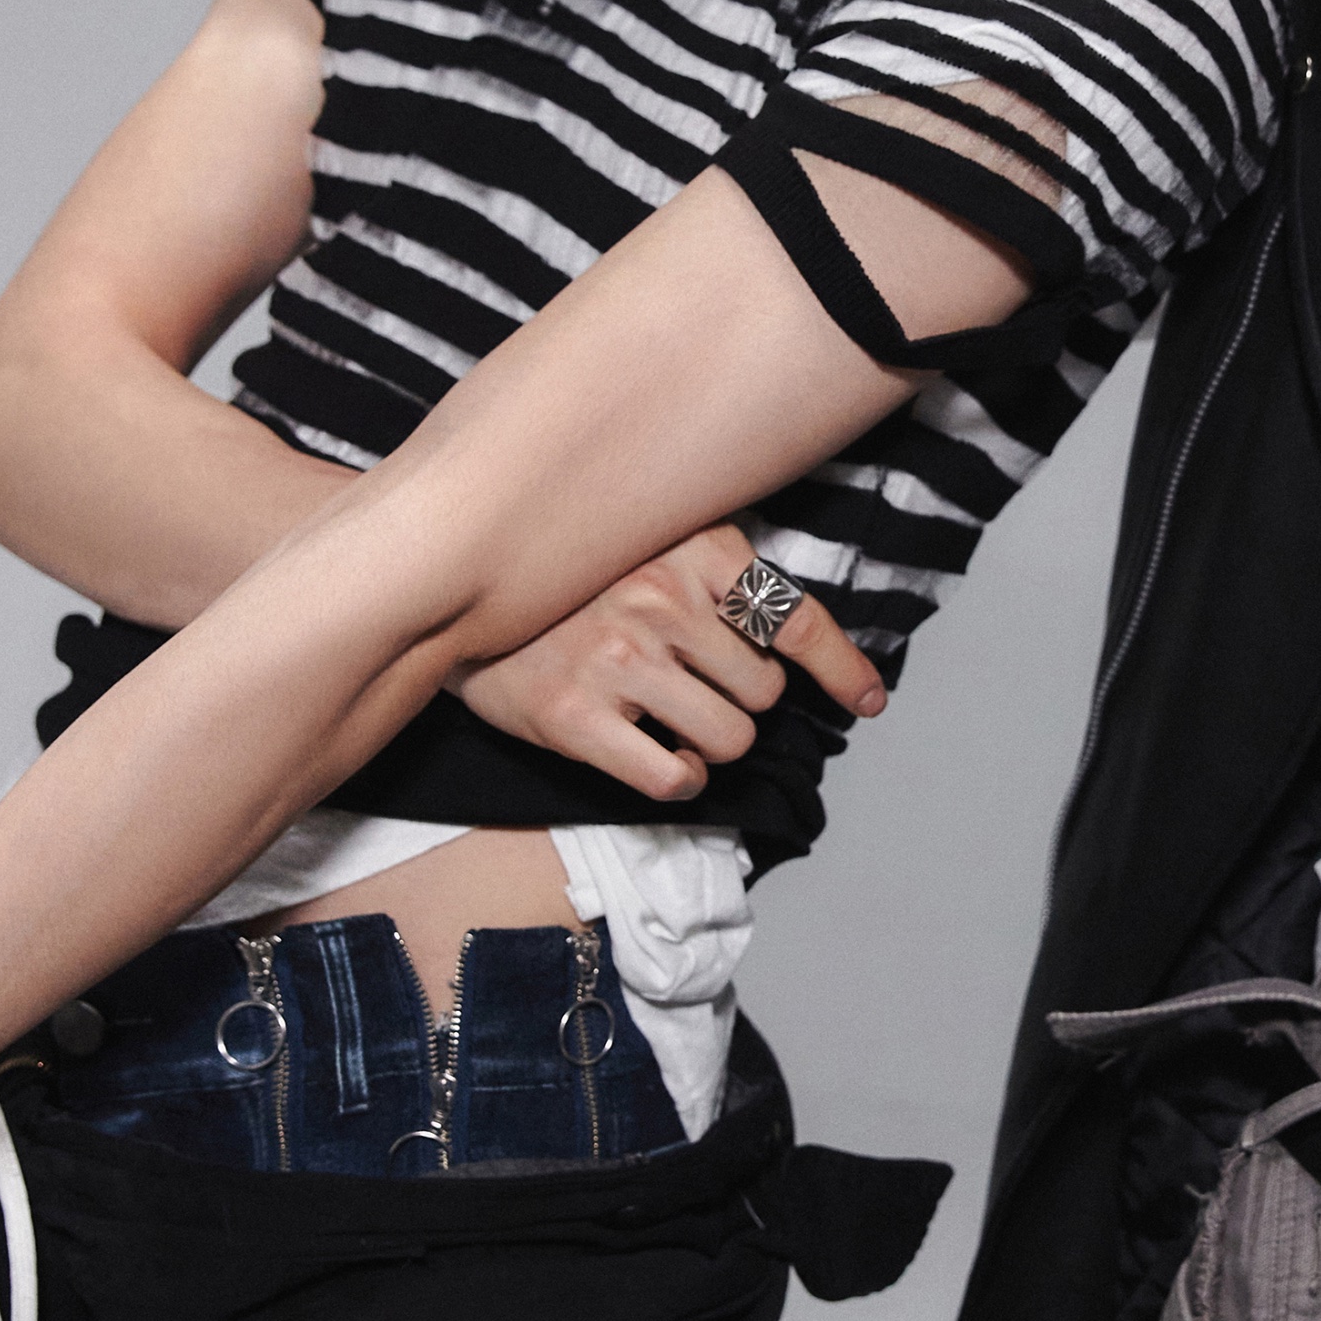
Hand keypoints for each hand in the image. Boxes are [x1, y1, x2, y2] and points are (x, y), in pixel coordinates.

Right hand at [455, 524, 885, 796]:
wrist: (453, 590)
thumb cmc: (573, 576)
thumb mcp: (655, 540)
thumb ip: (721, 575)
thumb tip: (797, 645)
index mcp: (692, 549)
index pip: (796, 622)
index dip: (844, 671)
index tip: (868, 701)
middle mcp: (657, 598)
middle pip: (763, 693)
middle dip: (744, 703)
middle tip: (702, 690)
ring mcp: (615, 659)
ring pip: (728, 740)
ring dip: (715, 744)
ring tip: (678, 722)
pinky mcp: (575, 717)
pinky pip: (671, 777)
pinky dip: (680, 780)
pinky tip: (664, 761)